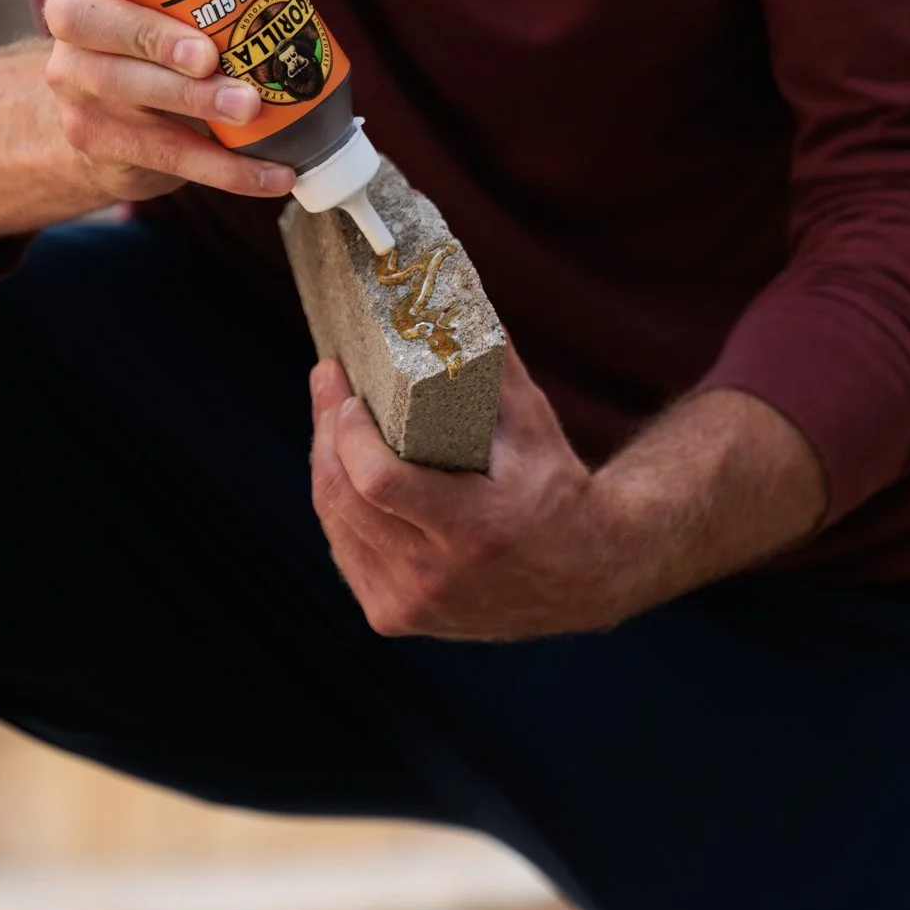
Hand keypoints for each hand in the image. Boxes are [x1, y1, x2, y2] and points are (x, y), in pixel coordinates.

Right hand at [38, 0, 315, 204]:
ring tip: (249, 108)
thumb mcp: (201, 5)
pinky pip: (158, 152)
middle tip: (210, 55)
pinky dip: (221, 167)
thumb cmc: (167, 42)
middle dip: (151, 36)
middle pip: (88, 16)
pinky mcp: (92, 136)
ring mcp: (73, 78)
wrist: (114, 127)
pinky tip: (269, 173)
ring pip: (122, 87)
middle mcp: (71, 14)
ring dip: (190, 102)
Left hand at [308, 352, 827, 640]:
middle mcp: (436, 577)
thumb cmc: (556, 485)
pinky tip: (340, 471)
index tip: (345, 389)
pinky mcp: (394, 617)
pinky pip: (344, 550)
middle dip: (326, 433)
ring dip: (324, 465)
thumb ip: (487, 365)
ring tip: (331, 418)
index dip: (346, 433)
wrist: (584, 575)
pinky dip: (338, 506)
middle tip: (328, 384)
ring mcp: (410, 605)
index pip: (377, 482)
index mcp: (474, 529)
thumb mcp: (532, 424)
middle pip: (344, 498)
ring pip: (336, 523)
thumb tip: (445, 292)